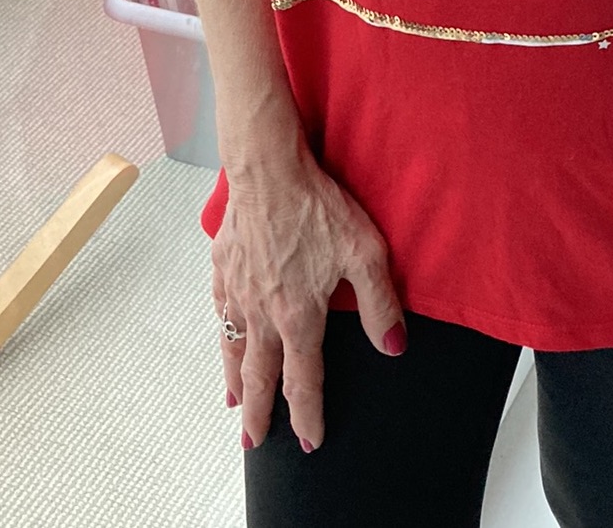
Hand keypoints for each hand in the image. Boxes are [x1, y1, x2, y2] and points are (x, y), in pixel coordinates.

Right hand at [211, 144, 405, 454]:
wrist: (267, 169)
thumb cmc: (315, 205)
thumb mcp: (364, 253)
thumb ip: (379, 304)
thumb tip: (392, 347)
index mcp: (298, 316)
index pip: (304, 380)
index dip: (308, 415)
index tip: (310, 441)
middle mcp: (263, 313)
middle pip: (261, 377)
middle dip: (261, 415)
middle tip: (256, 444)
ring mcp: (238, 291)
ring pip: (234, 350)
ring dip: (237, 382)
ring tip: (236, 405)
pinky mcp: (223, 267)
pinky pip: (220, 313)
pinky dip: (222, 336)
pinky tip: (225, 337)